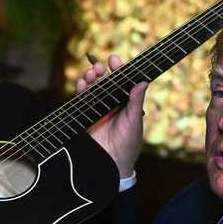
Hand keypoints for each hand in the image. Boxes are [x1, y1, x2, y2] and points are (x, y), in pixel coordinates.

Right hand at [76, 54, 148, 178]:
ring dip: (90, 79)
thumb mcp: (134, 121)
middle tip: (100, 67)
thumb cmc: (129, 145)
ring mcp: (98, 111)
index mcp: (126, 103)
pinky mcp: (86, 118)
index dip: (118, 69)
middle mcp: (112, 105)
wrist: (114, 164)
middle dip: (100, 72)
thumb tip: (143, 82)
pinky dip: (80, 91)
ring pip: (92, 89)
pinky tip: (81, 84)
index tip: (114, 58)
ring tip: (90, 74)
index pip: (121, 82)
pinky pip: (81, 101)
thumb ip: (136, 102)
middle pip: (104, 82)